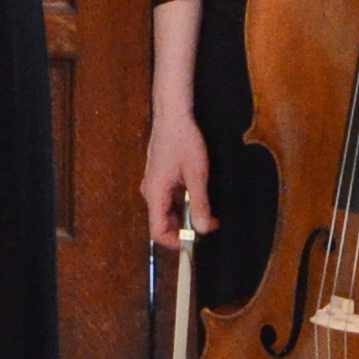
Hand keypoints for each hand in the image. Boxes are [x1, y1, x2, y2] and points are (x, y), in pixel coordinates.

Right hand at [142, 108, 214, 245]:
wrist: (173, 116)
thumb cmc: (183, 141)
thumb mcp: (197, 174)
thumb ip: (199, 203)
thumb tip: (201, 229)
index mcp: (155, 194)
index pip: (157, 231)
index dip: (174, 242)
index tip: (195, 241)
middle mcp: (150, 192)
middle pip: (162, 223)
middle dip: (185, 228)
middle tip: (209, 223)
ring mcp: (153, 184)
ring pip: (166, 211)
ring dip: (185, 215)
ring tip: (207, 209)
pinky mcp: (158, 177)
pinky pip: (167, 199)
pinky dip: (182, 203)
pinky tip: (198, 194)